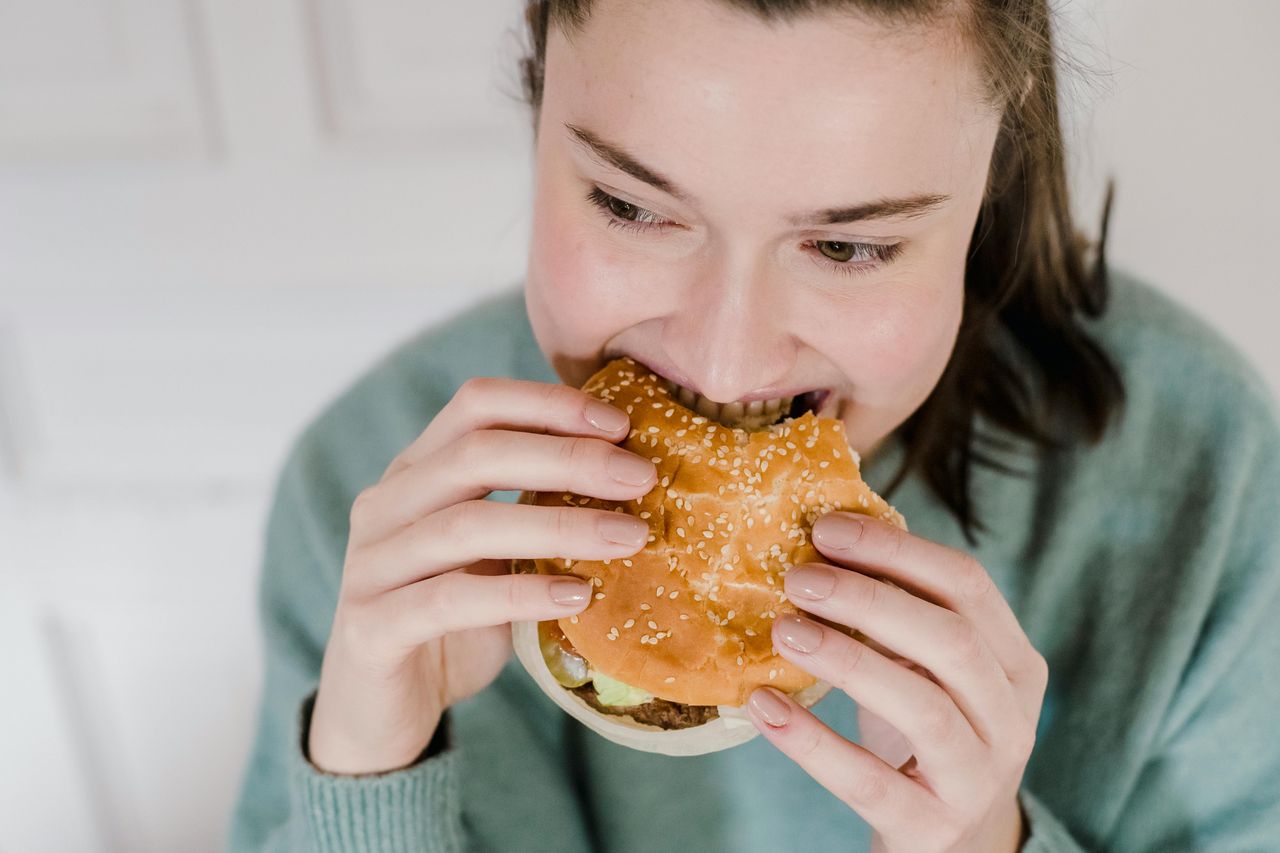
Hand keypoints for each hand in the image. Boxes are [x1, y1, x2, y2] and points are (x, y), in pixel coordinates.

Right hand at [308, 377, 657, 774]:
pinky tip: (577, 597)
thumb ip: (535, 510)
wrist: (383, 716)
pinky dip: (520, 594)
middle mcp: (385, 505)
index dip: (549, 404)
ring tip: (630, 537)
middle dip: (568, 458)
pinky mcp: (371, 628)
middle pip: (475, 453)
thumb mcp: (497, 556)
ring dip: (559, 526)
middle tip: (641, 478)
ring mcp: (371, 566)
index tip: (622, 424)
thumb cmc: (454, 624)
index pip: (477, 404)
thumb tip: (633, 476)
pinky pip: (450, 601)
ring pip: (466, 525)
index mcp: (415, 472)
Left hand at [746, 513, 1046, 852]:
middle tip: (797, 576)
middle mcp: (1011, 719)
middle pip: (951, 640)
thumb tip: (819, 539)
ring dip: (846, 660)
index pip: (968, 586)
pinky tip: (764, 706)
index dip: (896, 550)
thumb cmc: (927, 737)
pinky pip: (869, 783)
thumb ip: (898, 614)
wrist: (953, 845)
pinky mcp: (932, 830)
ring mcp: (978, 779)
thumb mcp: (927, 671)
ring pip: (923, 709)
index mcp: (1014, 663)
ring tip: (783, 630)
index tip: (826, 527)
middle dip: (869, 599)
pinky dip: (812, 741)